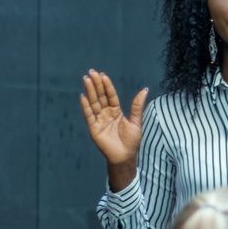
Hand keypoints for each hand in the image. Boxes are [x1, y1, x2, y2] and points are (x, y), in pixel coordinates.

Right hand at [79, 70, 147, 190]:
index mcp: (116, 111)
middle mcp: (106, 114)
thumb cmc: (131, 141)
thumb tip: (145, 89)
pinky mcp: (93, 128)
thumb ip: (137, 106)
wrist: (125, 157)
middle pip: (100, 96)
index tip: (103, 75)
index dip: (107, 86)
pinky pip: (89, 115)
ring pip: (94, 103)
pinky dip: (85, 106)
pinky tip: (82, 96)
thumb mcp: (136, 121)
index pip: (110, 96)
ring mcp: (99, 120)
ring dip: (90, 91)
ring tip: (86, 79)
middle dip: (96, 84)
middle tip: (91, 72)